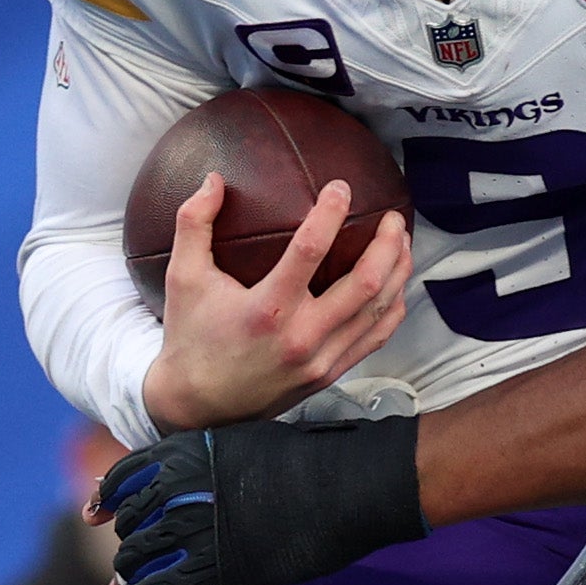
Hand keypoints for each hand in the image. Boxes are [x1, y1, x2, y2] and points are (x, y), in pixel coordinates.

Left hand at [86, 411, 429, 584]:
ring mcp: (198, 528)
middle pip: (132, 525)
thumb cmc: (317, 461)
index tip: (95, 513)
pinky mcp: (217, 567)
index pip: (127, 476)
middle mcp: (183, 488)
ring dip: (128, 580)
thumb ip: (214, 458)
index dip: (107, 497)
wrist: (353, 482)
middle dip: (127, 548)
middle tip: (124, 570)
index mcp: (189, 452)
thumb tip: (194, 477)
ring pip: (137, 561)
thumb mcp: (251, 442)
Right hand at [140, 172, 411, 429]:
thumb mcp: (184, 277)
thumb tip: (214, 179)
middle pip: (365, 283)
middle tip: (393, 216)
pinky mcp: (331, 373)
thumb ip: (194, 223)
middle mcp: (301, 336)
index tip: (341, 188)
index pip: (310, 251)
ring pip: (379, 311)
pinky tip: (397, 283)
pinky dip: (393, 307)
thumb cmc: (190, 336)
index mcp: (267, 309)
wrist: (198, 405)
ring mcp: (321, 359)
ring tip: (402, 241)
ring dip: (398, 272)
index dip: (330, 214)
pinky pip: (376, 337)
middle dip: (387, 244)